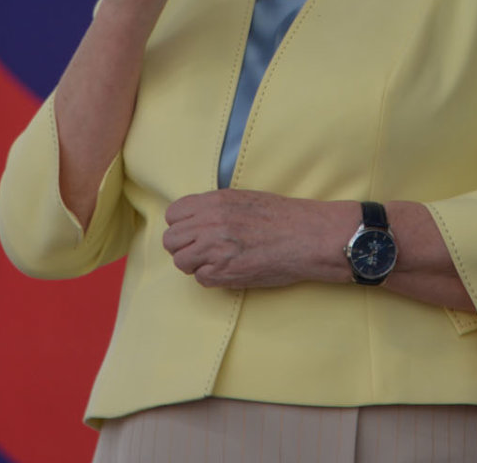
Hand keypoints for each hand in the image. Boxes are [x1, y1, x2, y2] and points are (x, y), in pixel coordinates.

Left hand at [162, 190, 355, 289]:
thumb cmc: (281, 216)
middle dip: (183, 246)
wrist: (306, 236)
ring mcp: (215, 248)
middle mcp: (209, 223)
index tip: (192, 231)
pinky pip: (201, 279)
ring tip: (214, 262)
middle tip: (201, 250)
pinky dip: (212, 278)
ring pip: (180, 261)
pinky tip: (229, 270)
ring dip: (194, 264)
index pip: (173, 214)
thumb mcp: (243, 198)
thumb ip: (215, 207)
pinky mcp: (224, 272)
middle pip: (170, 240)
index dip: (180, 225)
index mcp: (214, 201)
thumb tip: (195, 218)